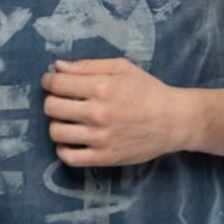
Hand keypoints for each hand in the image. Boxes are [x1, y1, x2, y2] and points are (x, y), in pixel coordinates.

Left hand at [40, 56, 186, 166]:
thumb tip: (57, 67)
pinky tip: (70, 140)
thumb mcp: (122, 68)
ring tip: (68, 120)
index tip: (52, 82)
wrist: (174, 121)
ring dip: (57, 123)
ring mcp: (100, 138)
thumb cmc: (148, 90)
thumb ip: (88, 65)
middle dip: (52, 100)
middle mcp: (98, 113)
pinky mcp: (104, 158)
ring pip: (55, 132)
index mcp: (101, 87)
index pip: (56, 84)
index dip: (49, 81)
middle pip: (51, 107)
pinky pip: (68, 157)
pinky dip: (62, 149)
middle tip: (62, 100)